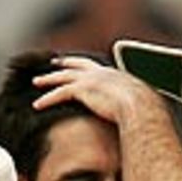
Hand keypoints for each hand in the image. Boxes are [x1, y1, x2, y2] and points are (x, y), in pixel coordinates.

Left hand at [32, 55, 164, 125]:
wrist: (141, 108)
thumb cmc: (144, 111)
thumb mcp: (138, 105)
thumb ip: (132, 106)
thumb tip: (137, 117)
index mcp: (115, 74)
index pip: (96, 66)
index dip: (84, 65)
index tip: (77, 64)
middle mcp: (101, 72)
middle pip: (76, 64)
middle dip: (63, 63)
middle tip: (53, 63)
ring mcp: (90, 79)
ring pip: (63, 77)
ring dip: (48, 79)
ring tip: (37, 82)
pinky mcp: (82, 90)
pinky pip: (59, 93)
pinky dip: (47, 99)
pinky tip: (37, 105)